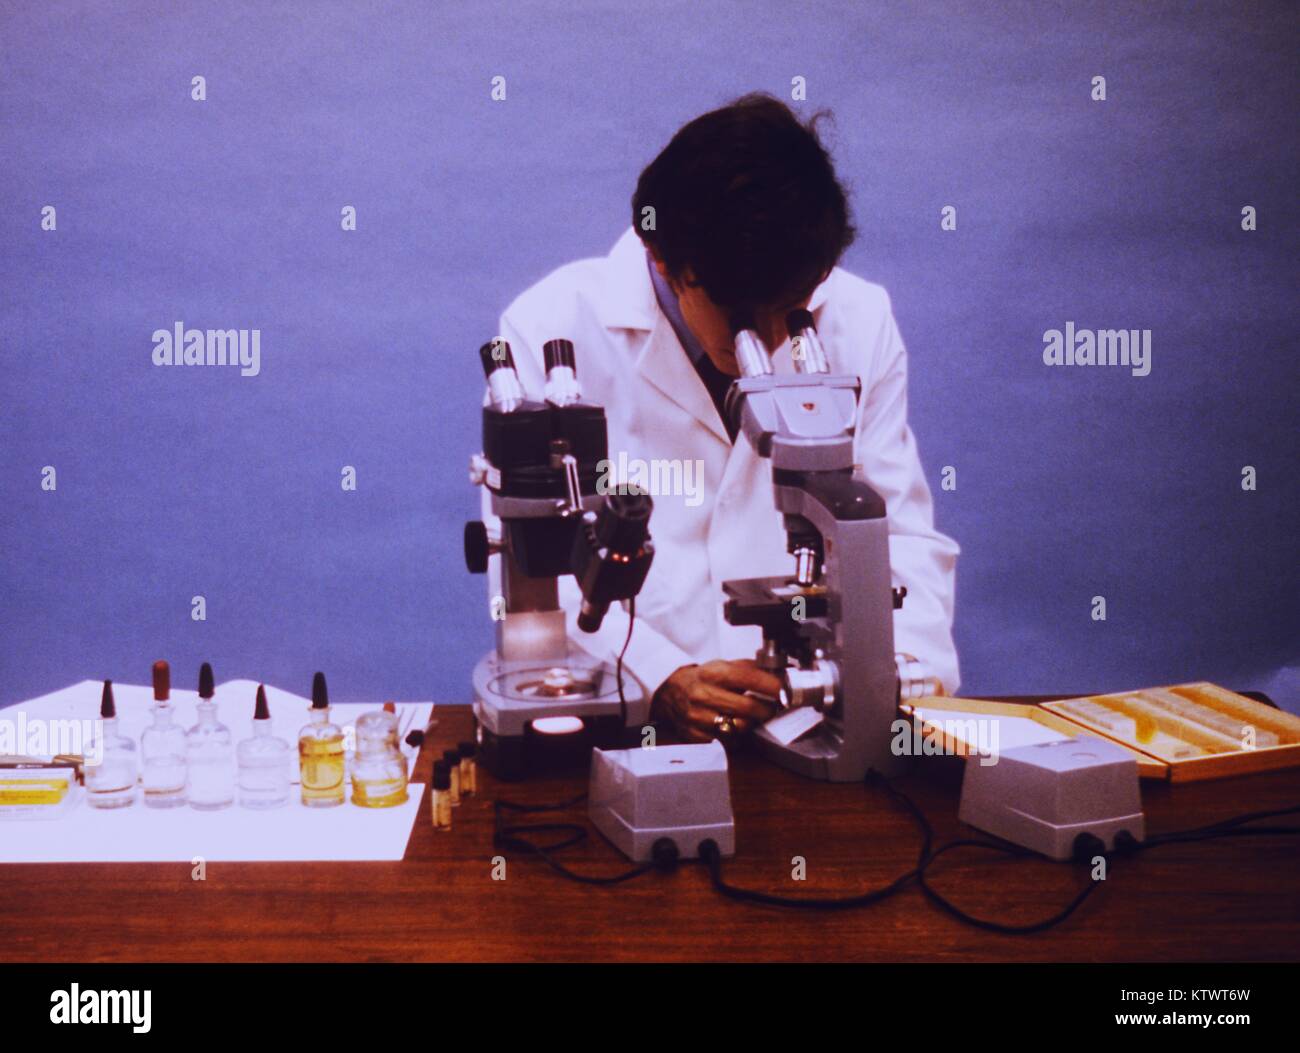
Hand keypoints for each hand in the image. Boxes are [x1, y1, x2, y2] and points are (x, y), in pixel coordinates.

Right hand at [651, 660, 782, 742]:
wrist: (668, 691)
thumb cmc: (701, 679)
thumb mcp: (721, 666)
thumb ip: (749, 669)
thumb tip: (781, 673)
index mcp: (713, 673)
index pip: (750, 678)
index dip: (773, 687)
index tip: (786, 691)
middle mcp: (704, 694)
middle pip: (748, 708)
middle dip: (767, 710)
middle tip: (773, 708)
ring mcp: (698, 717)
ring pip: (738, 728)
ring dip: (751, 724)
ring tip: (752, 717)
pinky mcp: (694, 735)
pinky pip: (725, 741)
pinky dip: (733, 736)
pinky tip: (733, 727)